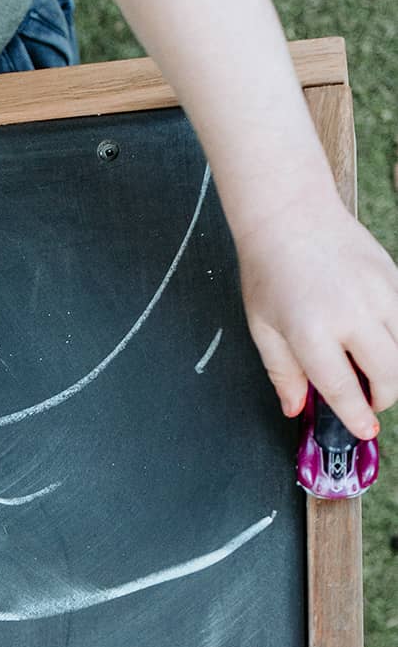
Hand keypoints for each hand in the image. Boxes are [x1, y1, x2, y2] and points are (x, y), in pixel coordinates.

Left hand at [239, 191, 397, 439]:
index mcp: (311, 331)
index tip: (364, 431)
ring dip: (396, 370)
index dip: (356, 416)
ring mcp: (380, 294)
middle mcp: (351, 315)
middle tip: (368, 401)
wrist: (289, 216)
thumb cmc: (267, 271)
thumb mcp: (262, 326)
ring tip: (375, 373)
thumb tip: (296, 409)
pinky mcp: (395, 278)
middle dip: (383, 397)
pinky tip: (379, 340)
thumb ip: (282, 371)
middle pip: (390, 375)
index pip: (343, 388)